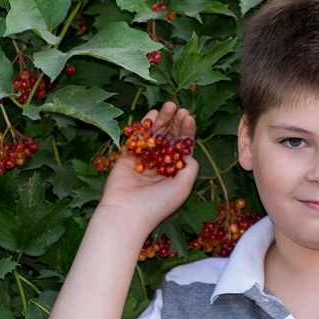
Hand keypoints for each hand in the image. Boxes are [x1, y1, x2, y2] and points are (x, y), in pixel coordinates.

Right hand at [97, 101, 198, 230]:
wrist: (127, 213)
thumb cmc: (158, 203)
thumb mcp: (183, 186)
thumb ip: (190, 168)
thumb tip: (190, 153)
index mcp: (174, 172)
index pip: (182, 147)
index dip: (186, 132)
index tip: (189, 117)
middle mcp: (160, 165)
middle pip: (169, 138)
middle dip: (175, 123)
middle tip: (179, 108)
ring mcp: (144, 160)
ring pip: (154, 136)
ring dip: (162, 120)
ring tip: (168, 105)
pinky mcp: (127, 158)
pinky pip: (137, 139)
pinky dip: (144, 126)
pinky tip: (152, 114)